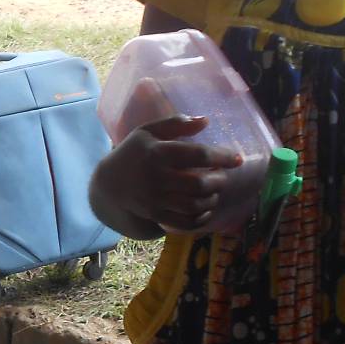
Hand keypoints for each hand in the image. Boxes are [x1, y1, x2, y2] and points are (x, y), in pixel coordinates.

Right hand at [92, 114, 241, 234]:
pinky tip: (206, 210)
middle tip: (221, 177)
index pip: (198, 155)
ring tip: (214, 192)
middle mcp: (156, 177)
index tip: (236, 159)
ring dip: (212, 199)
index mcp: (157, 153)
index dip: (222, 156)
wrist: (107, 184)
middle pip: (200, 183)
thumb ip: (175, 124)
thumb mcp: (147, 132)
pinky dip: (201, 218)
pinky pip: (185, 222)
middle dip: (218, 181)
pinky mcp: (156, 216)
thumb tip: (206, 121)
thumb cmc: (132, 154)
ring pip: (195, 204)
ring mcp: (155, 199)